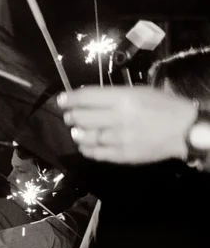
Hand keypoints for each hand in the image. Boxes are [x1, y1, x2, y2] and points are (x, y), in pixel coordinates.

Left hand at [58, 86, 198, 163]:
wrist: (184, 130)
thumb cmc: (163, 106)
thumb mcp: (139, 92)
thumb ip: (113, 95)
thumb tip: (86, 99)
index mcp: (123, 99)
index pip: (86, 98)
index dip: (69, 99)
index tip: (61, 100)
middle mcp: (118, 118)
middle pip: (81, 118)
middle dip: (71, 116)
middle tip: (69, 116)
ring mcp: (119, 139)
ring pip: (85, 137)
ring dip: (77, 133)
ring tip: (76, 131)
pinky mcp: (121, 155)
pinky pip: (95, 153)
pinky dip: (86, 149)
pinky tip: (85, 145)